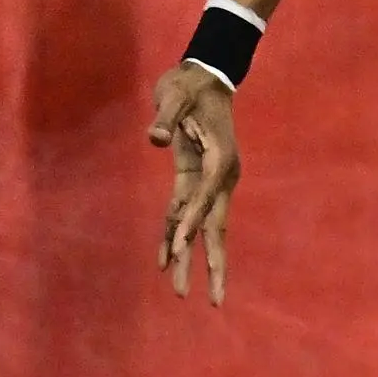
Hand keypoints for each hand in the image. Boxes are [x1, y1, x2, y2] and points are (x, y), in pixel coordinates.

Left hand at [147, 64, 239, 303]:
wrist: (204, 75)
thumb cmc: (190, 83)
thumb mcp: (177, 93)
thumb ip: (167, 116)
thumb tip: (155, 137)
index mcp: (222, 159)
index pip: (206, 197)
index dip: (192, 223)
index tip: (177, 248)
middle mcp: (221, 177)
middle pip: (216, 228)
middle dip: (213, 265)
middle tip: (214, 301)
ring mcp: (208, 181)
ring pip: (198, 227)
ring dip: (188, 259)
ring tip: (178, 293)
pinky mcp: (192, 179)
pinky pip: (182, 213)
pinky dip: (172, 235)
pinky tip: (163, 261)